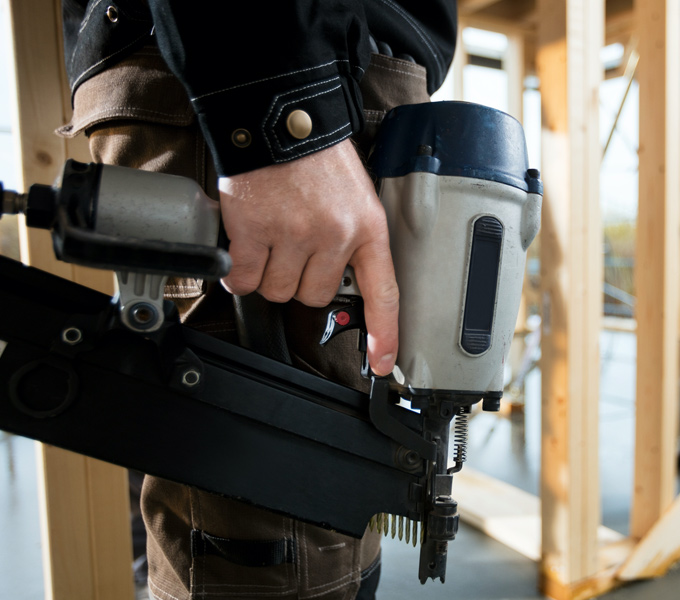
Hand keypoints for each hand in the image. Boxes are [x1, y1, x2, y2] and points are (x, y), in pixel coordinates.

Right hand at [218, 141, 397, 375]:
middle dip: (300, 278)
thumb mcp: (355, 196)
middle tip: (293, 244)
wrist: (280, 117)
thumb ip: (352, 238)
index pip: (383, 293)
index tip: (380, 362)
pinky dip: (239, 269)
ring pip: (278, 291)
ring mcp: (294, 235)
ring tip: (270, 235)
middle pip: (314, 296)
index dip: (384, 334)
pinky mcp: (254, 232)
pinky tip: (244, 242)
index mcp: (368, 227)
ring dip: (268, 273)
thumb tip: (338, 279)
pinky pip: (244, 279)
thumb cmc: (316, 156)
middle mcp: (335, 235)